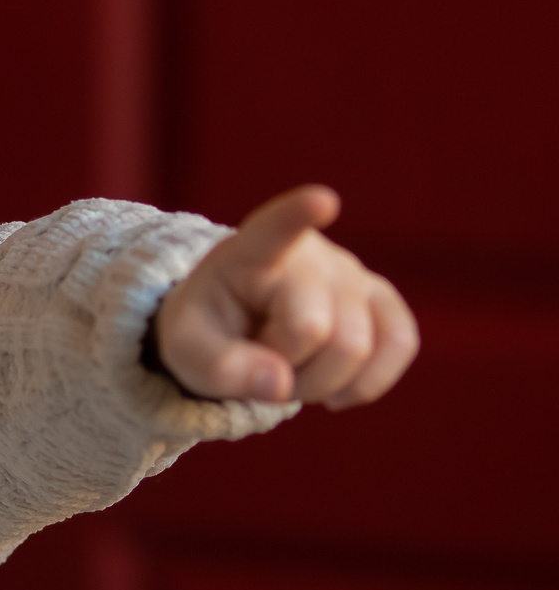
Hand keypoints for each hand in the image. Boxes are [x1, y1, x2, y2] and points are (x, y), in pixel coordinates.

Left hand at [153, 185, 417, 407]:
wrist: (236, 330)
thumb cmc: (208, 333)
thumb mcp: (188, 352)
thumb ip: (220, 369)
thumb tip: (280, 384)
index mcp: (249, 254)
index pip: (275, 229)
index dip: (299, 216)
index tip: (323, 199)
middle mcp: (309, 254)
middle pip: (316, 330)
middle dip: (287, 368)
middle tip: (261, 361)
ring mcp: (352, 272)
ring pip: (359, 348)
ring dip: (321, 383)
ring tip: (291, 370)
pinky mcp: (382, 299)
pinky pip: (400, 343)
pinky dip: (368, 382)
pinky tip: (336, 390)